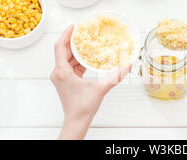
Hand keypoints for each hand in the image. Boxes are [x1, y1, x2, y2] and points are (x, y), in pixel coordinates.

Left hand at [51, 25, 131, 139]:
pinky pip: (70, 66)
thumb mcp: (101, 88)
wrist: (76, 121)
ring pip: (66, 59)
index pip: (60, 47)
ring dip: (76, 51)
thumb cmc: (83, 108)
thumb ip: (115, 76)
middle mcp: (58, 73)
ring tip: (86, 42)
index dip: (66, 35)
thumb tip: (127, 66)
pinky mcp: (65, 81)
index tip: (73, 27)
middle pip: (63, 51)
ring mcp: (61, 77)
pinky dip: (78, 60)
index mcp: (62, 72)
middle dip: (73, 41)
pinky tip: (87, 57)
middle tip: (82, 32)